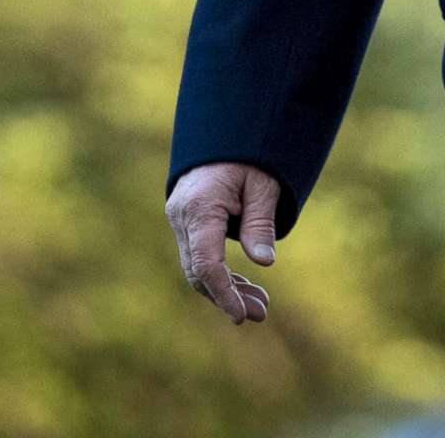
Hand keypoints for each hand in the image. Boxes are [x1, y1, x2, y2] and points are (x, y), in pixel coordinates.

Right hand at [166, 161, 281, 325]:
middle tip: (260, 314)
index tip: (241, 316)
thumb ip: (260, 222)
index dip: (223, 293)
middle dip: (227, 296)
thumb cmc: (248, 153)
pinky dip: (221, 274)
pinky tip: (245, 288)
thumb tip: (264, 262)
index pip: (205, 263)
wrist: (224, 130)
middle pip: (198, 271)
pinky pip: (200, 255)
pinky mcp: (187, 222)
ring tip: (260, 306)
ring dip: (226, 289)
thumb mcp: (263, 184)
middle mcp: (182, 216)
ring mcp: (180, 220)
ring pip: (197, 267)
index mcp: (200, 206)